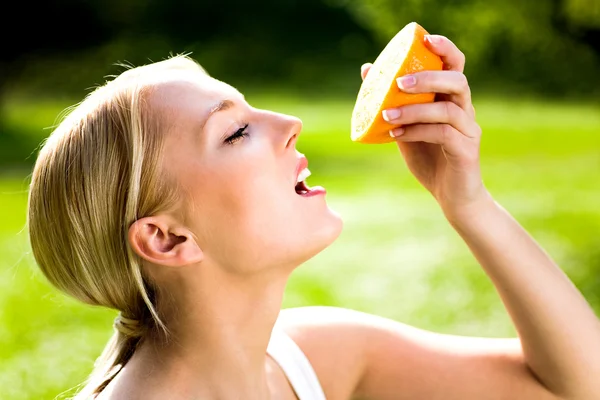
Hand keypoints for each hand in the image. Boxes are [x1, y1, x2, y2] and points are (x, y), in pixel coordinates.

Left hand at [361, 35, 490, 216]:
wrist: (452, 197)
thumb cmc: (430, 159)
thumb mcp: (405, 128)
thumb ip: (392, 103)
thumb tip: (367, 72)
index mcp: (451, 100)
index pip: (456, 65)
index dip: (445, 49)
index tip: (426, 38)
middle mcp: (465, 110)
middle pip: (457, 81)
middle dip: (428, 77)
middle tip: (399, 82)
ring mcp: (469, 130)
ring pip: (448, 109)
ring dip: (415, 109)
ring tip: (387, 113)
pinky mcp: (467, 150)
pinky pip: (443, 134)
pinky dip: (417, 131)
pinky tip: (396, 135)